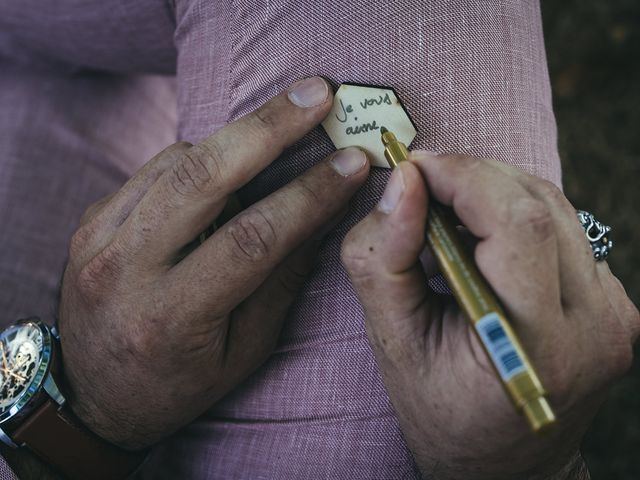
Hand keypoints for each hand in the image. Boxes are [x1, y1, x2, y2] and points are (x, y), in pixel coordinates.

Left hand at [58, 77, 369, 448]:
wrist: (93, 393)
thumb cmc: (180, 381)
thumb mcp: (243, 351)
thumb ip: (280, 281)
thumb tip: (321, 216)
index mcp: (173, 316)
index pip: (252, 239)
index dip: (308, 196)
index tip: (351, 164)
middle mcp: (126, 269)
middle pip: (202, 176)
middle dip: (267, 128)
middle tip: (315, 93)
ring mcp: (99, 238)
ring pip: (177, 160)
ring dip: (237, 135)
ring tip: (284, 121)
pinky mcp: (92, 219)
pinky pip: (154, 167)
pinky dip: (200, 155)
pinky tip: (231, 159)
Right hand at [341, 152, 638, 479]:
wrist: (504, 465)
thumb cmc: (440, 411)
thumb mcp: (392, 342)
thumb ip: (384, 259)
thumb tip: (403, 182)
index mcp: (537, 346)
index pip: (516, 224)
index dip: (462, 176)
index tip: (414, 168)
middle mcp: (595, 326)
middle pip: (540, 205)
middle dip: (474, 177)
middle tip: (424, 189)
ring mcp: (615, 314)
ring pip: (557, 207)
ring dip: (495, 193)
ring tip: (448, 217)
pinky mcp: (615, 304)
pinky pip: (566, 231)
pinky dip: (517, 218)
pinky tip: (484, 245)